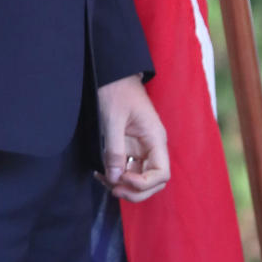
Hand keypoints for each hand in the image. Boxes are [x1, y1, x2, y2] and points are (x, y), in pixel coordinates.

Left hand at [95, 75, 169, 203]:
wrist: (111, 71)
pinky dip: (115, 174)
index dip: (145, 183)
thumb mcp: (113, 118)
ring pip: (138, 176)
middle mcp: (151, 145)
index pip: (161, 173)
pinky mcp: (128, 145)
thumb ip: (115, 149)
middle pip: (152, 180)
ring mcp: (140, 146)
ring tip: (103, 180)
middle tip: (113, 189)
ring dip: (123, 185)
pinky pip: (126, 167)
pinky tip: (101, 173)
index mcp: (155, 138)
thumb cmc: (116, 88)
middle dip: (134, 190)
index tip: (124, 179)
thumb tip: (114, 178)